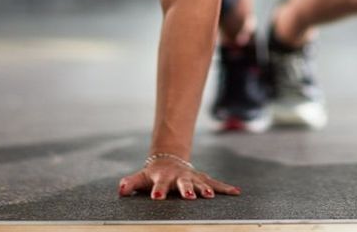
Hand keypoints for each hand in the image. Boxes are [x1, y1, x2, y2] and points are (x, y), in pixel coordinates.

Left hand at [118, 154, 240, 199]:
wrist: (169, 159)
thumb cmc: (153, 173)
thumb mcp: (141, 177)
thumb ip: (130, 183)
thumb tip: (120, 189)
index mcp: (163, 177)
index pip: (159, 185)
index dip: (158, 191)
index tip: (156, 197)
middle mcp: (179, 176)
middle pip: (183, 183)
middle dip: (187, 189)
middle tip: (189, 196)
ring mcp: (192, 177)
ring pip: (200, 183)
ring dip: (205, 189)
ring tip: (210, 197)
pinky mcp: (202, 179)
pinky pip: (215, 183)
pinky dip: (226, 188)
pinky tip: (236, 192)